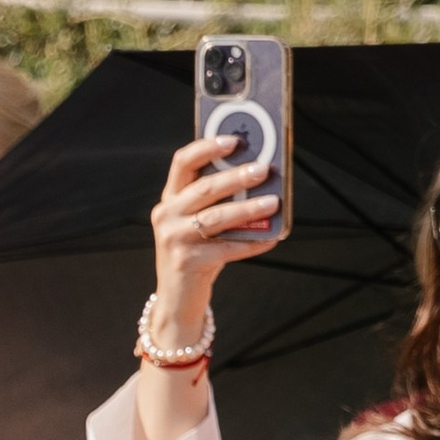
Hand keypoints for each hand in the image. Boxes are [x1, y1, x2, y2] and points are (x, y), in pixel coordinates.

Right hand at [146, 132, 280, 350]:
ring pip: (216, 217)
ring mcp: (173, 239)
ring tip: (273, 203)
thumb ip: (216, 202)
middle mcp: (166, 215)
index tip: (234, 140)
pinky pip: (227, 248)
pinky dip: (252, 243)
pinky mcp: (187, 262)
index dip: (207, 147)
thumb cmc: (195, 253)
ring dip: (247, 209)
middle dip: (236, 177)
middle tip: (264, 170)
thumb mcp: (197, 222)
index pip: (183, 162)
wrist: (177, 298)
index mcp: (170, 198)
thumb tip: (258, 181)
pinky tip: (271, 238)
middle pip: (204, 188)